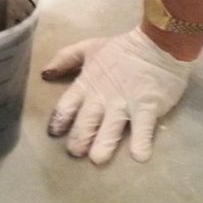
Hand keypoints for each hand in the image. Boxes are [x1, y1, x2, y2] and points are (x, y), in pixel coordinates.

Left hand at [44, 27, 192, 164]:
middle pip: (86, 122)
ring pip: (110, 128)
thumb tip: (44, 73)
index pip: (66, 105)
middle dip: (78, 139)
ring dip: (103, 144)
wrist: (158, 44)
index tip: (54, 134)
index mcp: (87, 83)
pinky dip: (142, 142)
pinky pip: (143, 128)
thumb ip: (65, 58)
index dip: (59, 120)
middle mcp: (103, 96)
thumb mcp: (90, 48)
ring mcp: (125, 102)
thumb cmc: (122, 49)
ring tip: (97, 158)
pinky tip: (139, 156)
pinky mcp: (147, 107)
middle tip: (75, 152)